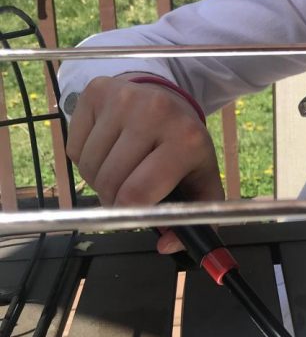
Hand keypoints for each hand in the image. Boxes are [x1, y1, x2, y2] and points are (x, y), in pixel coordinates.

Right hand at [65, 75, 224, 253]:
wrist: (168, 100)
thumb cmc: (184, 147)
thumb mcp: (202, 180)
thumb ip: (194, 219)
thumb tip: (165, 245)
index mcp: (186, 139)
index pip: (137, 194)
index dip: (128, 213)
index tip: (133, 212)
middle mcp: (155, 113)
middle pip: (109, 182)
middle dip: (113, 198)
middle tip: (128, 191)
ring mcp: (123, 98)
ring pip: (88, 167)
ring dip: (98, 178)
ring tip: (122, 167)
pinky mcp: (97, 91)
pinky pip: (74, 147)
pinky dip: (85, 157)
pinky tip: (109, 146)